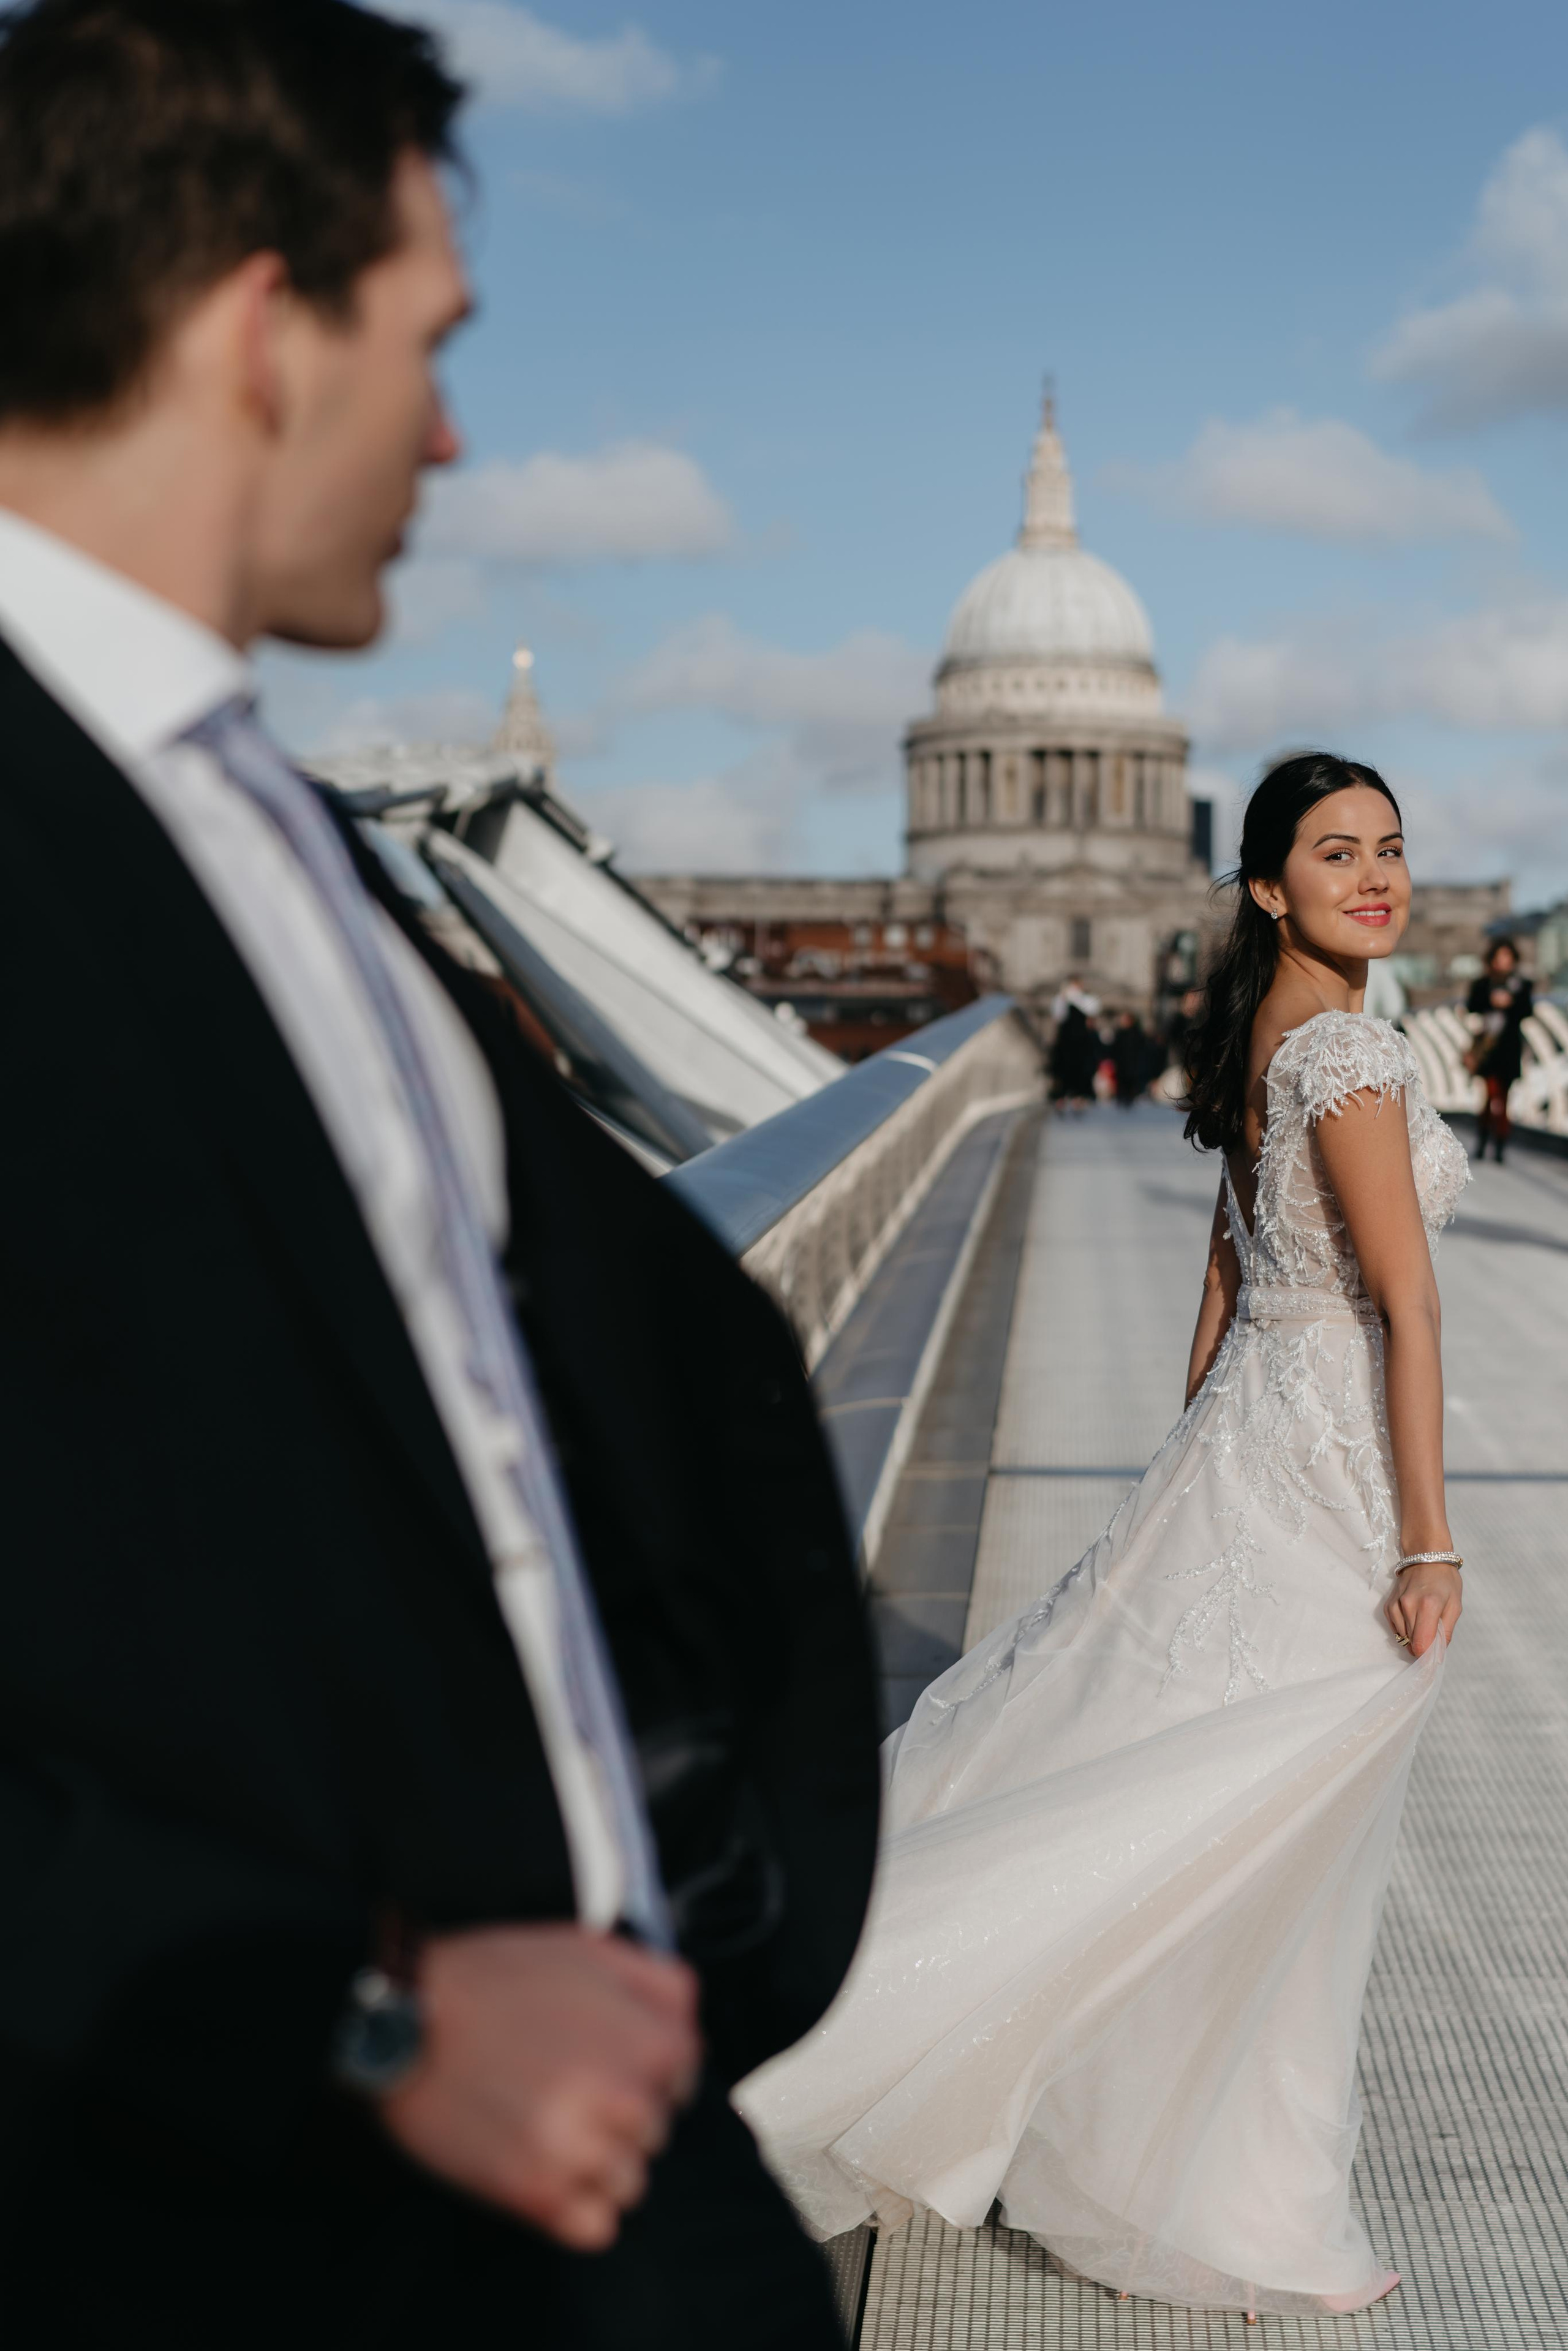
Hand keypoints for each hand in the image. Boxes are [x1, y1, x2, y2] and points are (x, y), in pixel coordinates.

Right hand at [377, 1924, 699, 2249]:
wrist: (403, 2015)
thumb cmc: (494, 1976)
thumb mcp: (590, 1947)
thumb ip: (659, 1983)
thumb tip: (688, 2027)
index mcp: (647, 2038)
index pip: (683, 2075)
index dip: (644, 2066)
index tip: (606, 2060)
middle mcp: (624, 2097)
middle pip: (656, 2132)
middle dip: (619, 2114)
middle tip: (565, 2089)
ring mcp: (582, 2150)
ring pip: (629, 2183)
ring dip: (596, 2163)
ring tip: (546, 2127)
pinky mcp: (536, 2194)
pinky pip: (595, 2227)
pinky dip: (575, 2208)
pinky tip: (541, 2168)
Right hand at [1386, 1563, 1461, 1658]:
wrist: (1425, 1557)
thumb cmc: (1445, 1581)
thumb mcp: (1455, 1605)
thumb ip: (1446, 1632)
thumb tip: (1437, 1655)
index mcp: (1428, 1606)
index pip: (1421, 1645)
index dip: (1427, 1660)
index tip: (1433, 1664)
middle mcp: (1407, 1607)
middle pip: (1411, 1644)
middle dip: (1423, 1648)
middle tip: (1434, 1639)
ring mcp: (1395, 1606)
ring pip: (1403, 1638)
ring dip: (1414, 1639)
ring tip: (1425, 1625)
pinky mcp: (1388, 1606)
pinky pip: (1396, 1629)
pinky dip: (1405, 1630)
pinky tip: (1414, 1619)